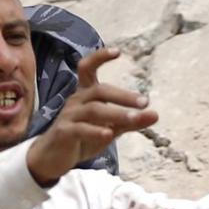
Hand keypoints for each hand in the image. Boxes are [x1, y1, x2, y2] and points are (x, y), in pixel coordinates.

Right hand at [27, 49, 157, 187]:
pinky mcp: (64, 132)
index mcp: (86, 94)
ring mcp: (69, 116)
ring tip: (134, 119)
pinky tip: (109, 135)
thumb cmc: (82, 137)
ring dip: (116, 113)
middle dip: (123, 96)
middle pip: (100, 91)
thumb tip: (155, 114)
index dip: (100, 57)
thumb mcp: (110, 128)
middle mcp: (76, 100)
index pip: (88, 68)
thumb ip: (130, 121)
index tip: (117, 51)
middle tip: (144, 102)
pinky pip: (80, 129)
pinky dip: (95, 131)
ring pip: (93, 110)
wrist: (53, 157)